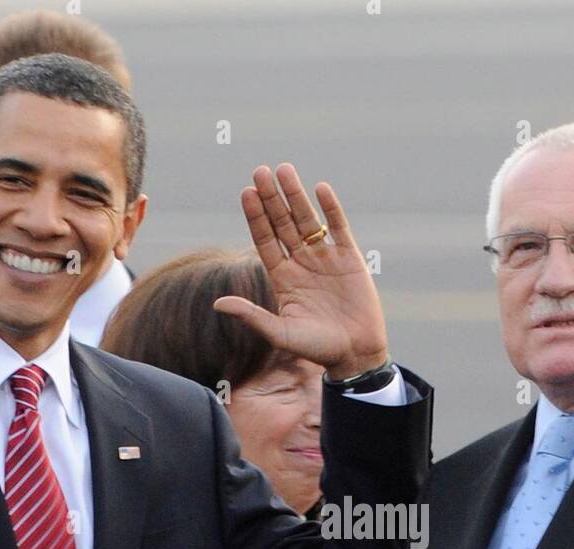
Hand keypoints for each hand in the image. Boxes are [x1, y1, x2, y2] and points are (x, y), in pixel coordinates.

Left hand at [213, 163, 388, 376]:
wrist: (356, 354)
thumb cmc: (317, 349)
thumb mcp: (280, 333)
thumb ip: (252, 316)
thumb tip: (217, 304)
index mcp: (283, 278)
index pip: (265, 240)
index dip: (256, 216)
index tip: (246, 193)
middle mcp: (301, 263)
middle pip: (282, 224)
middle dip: (271, 198)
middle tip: (260, 172)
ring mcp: (325, 258)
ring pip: (307, 220)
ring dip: (296, 195)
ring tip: (284, 170)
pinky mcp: (350, 258)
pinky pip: (339, 227)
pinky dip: (331, 208)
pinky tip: (321, 189)